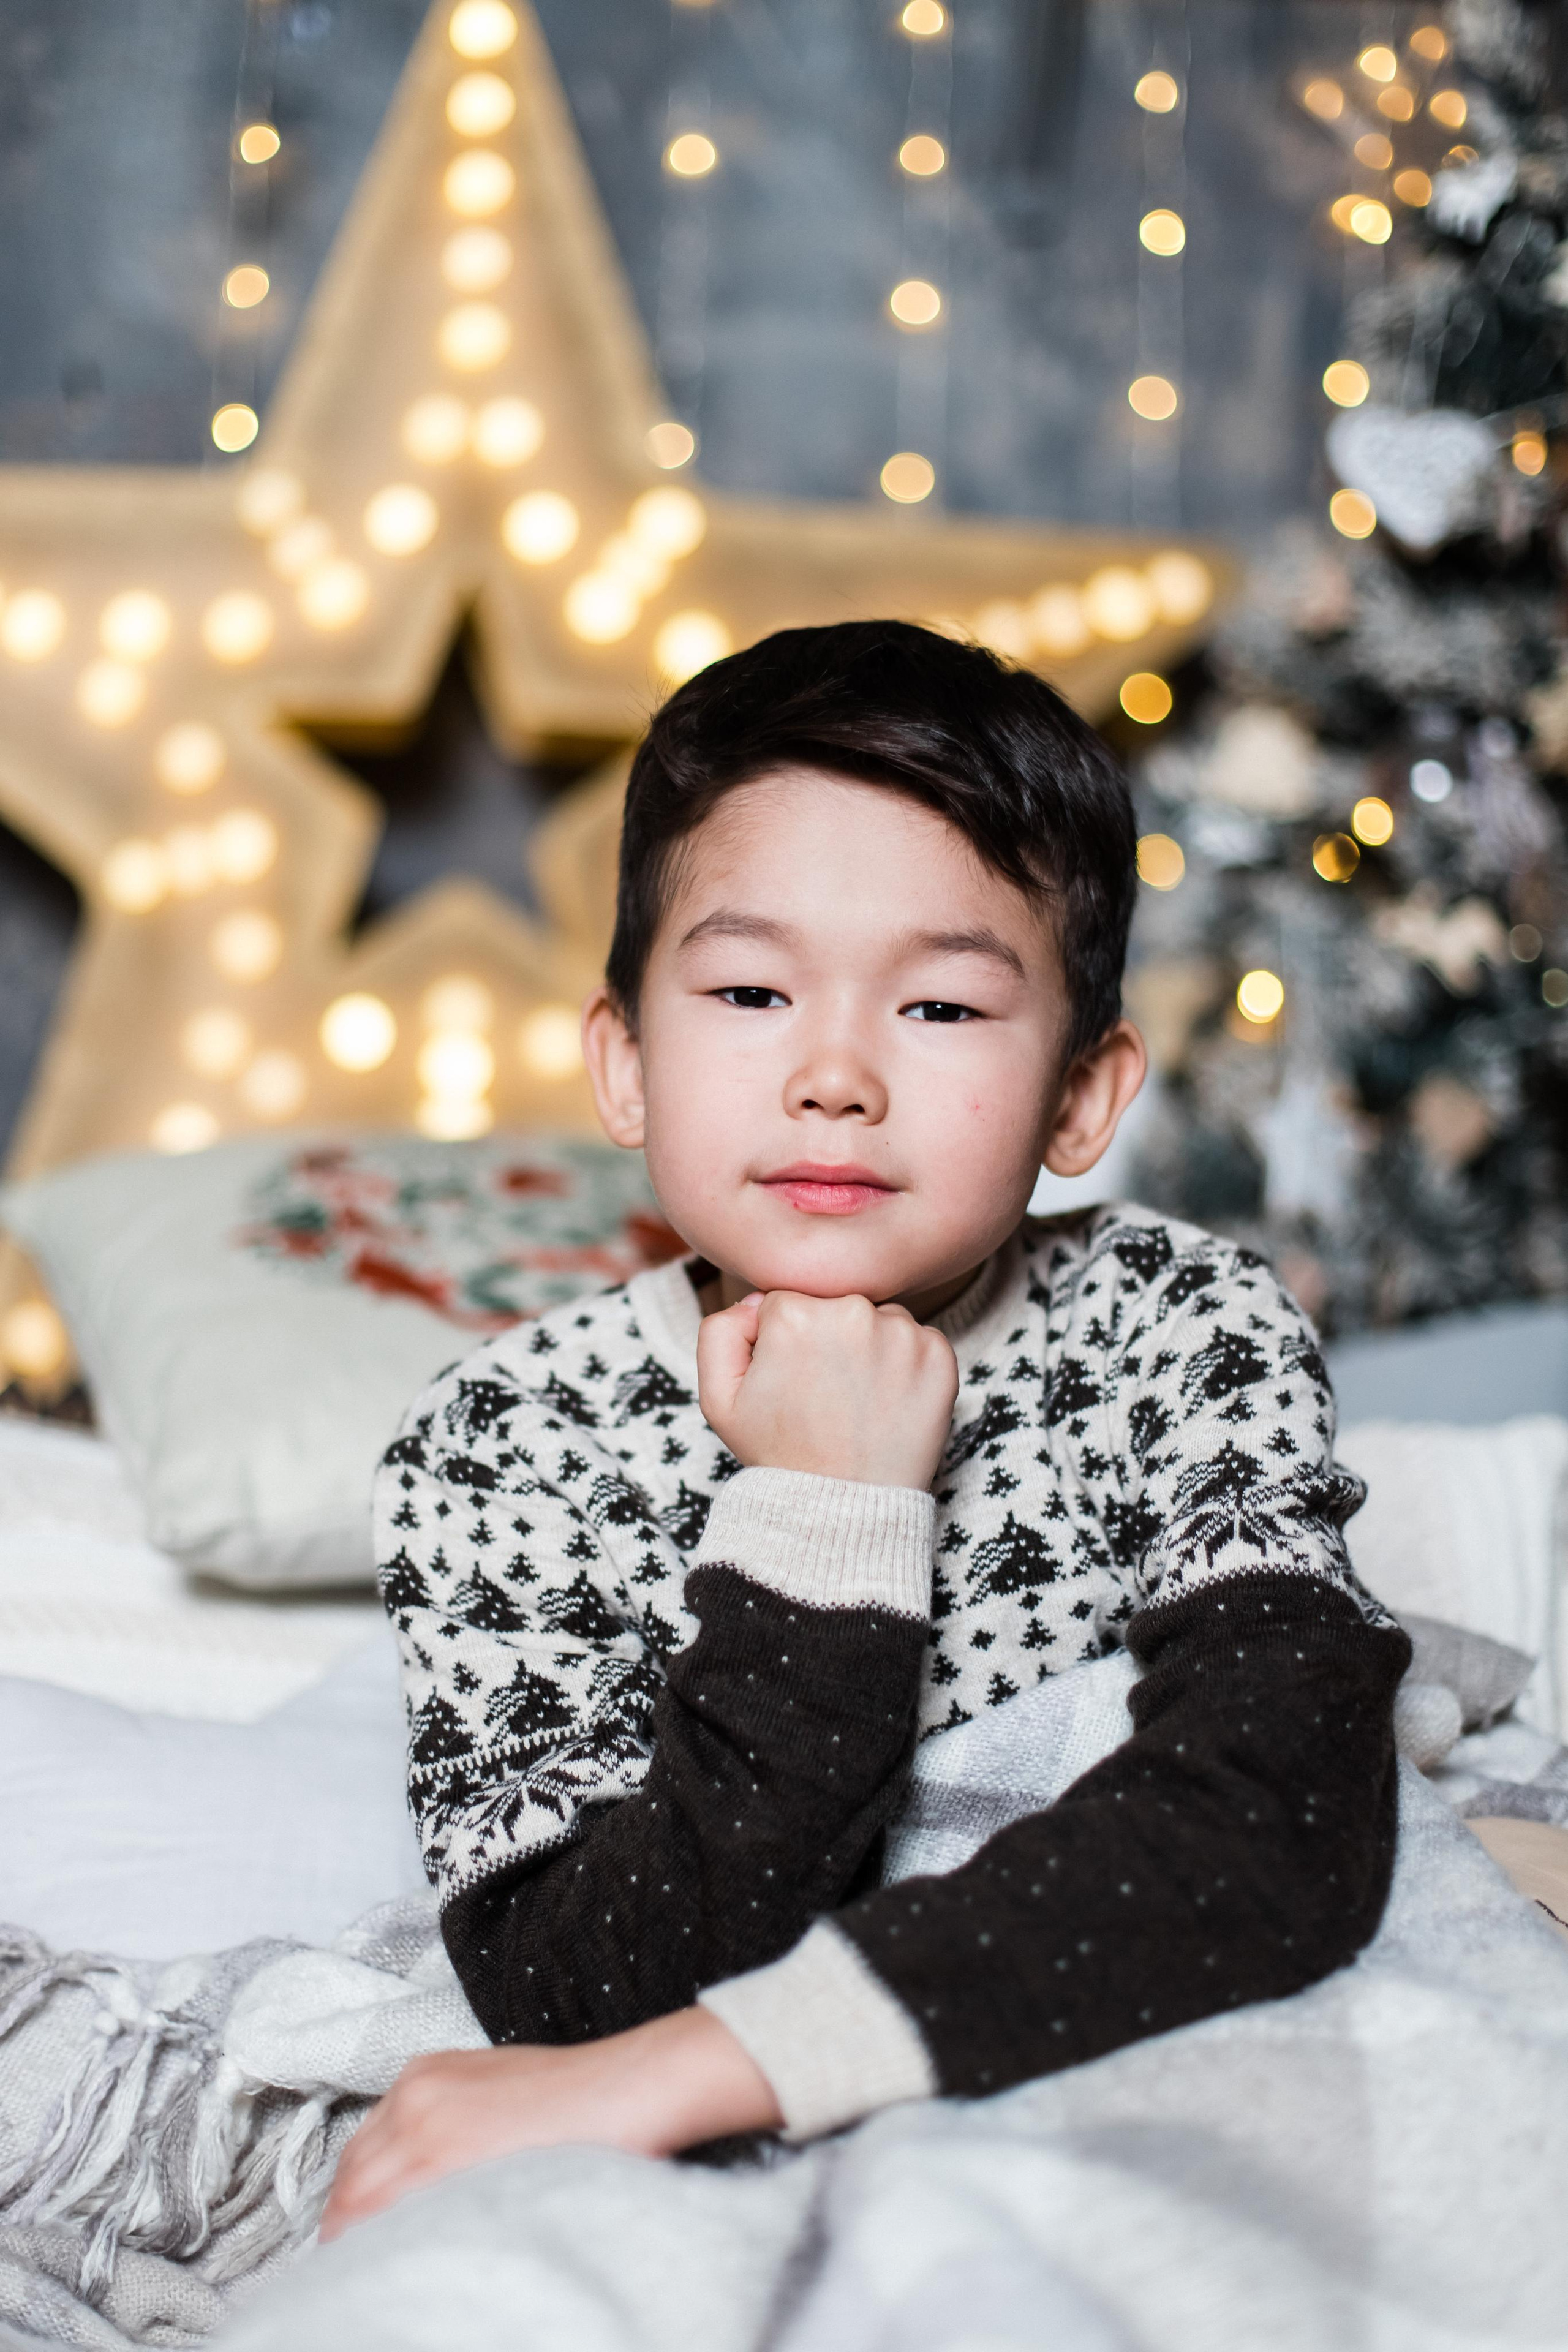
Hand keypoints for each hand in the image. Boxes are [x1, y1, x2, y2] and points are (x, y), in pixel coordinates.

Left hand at [318, 2007, 780, 2239]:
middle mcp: (411, 2099)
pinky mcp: (448, 2166)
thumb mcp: (492, 2094)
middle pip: (350, 2182)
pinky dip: (387, 2247)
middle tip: (365, 2270)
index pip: (359, 2157)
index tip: (365, 2238)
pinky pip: (394, 2221)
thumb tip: (417, 2185)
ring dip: (364, 2242)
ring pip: (360, 2205)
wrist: (626, 2089)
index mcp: (420, 2078)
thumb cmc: (574, 2098)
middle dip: (352, 2228)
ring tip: (381, 2279)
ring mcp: (425, 2130)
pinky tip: (405, 2270)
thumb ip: (445, 2127)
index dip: (357, 2205)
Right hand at [698, 1290, 958, 1489]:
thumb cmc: (780, 1456)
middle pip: (835, 1305)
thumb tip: (756, 1300)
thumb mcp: (719, 1400)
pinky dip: (907, 1366)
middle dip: (828, 1340)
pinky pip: (919, 1341)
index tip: (793, 1381)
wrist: (844, 1510)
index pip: (788, 1303)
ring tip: (856, 1402)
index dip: (784, 1343)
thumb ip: (720, 1332)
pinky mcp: (940, 1357)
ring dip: (870, 1349)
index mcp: (795, 1315)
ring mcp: (903, 1335)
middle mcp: (853, 1312)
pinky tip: (887, 1404)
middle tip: (825, 1395)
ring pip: (879, 1321)